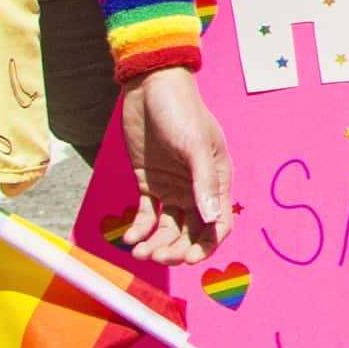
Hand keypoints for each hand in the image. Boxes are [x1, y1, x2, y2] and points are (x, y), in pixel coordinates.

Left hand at [121, 69, 232, 266]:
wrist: (151, 88)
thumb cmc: (181, 112)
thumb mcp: (196, 146)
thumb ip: (205, 183)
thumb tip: (212, 220)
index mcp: (217, 181)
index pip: (218, 224)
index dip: (207, 245)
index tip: (188, 259)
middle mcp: (197, 190)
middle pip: (192, 232)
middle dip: (177, 249)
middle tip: (157, 256)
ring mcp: (173, 189)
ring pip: (168, 229)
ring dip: (156, 244)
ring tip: (139, 251)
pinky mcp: (149, 184)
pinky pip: (146, 216)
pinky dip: (139, 230)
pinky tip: (129, 238)